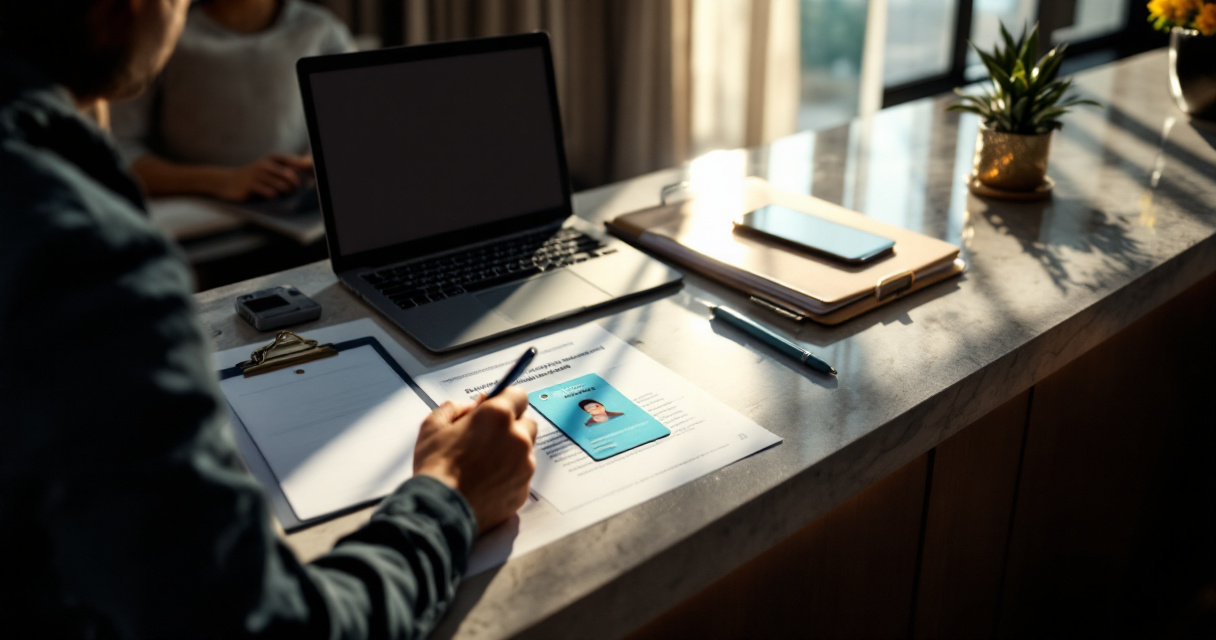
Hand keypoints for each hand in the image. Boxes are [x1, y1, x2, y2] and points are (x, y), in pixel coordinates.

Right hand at [212, 153, 312, 201]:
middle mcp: (264, 165)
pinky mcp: (250, 185)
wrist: (227, 182)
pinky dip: (274, 196)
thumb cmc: (253, 176)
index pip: (290, 160)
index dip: (302, 164)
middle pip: (288, 174)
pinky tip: (273, 196)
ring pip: (280, 185)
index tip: (310, 168)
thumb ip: (284, 166)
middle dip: (295, 184)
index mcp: (270, 159)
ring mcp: (257, 175)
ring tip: (286, 193)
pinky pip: (269, 192)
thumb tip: (307, 162)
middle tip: (296, 189)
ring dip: (286, 191)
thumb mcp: (267, 168)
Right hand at [413, 388, 536, 534]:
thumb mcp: (433, 426)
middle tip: (486, 438)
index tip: (496, 407)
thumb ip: (454, 408)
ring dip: (511, 452)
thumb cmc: (435, 468)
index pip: (518, 395)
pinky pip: (521, 475)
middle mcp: (518, 438)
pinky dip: (509, 475)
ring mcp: (524, 465)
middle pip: (526, 423)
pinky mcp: (524, 489)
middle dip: (511, 426)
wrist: (440, 510)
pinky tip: (487, 482)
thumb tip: (470, 407)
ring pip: (525, 450)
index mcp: (497, 416)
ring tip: (483, 464)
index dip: (505, 400)